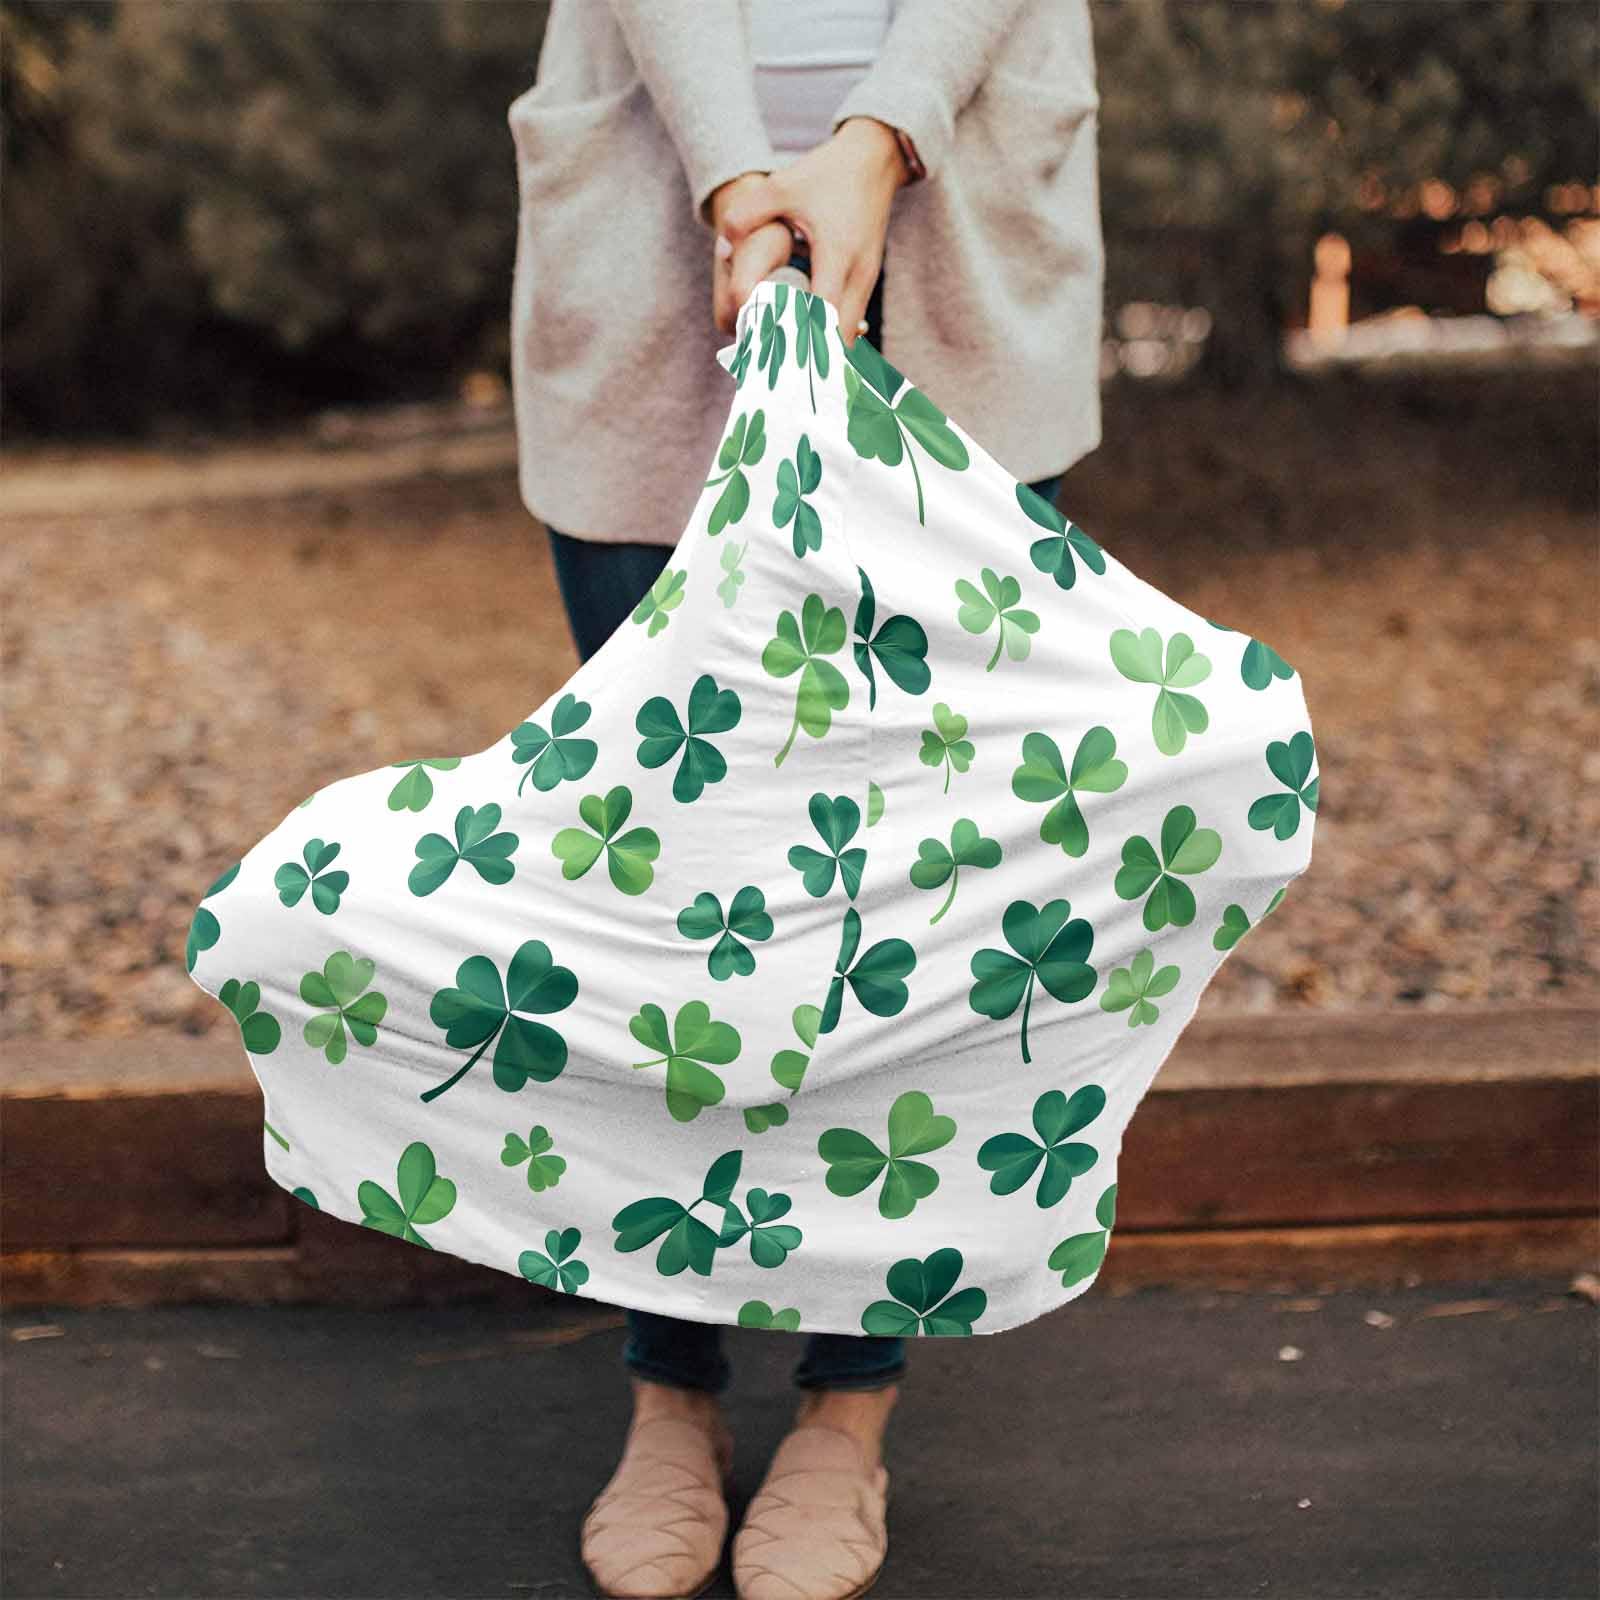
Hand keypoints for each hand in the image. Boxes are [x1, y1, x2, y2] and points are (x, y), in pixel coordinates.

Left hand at [713, 118, 908, 347]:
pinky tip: (805, 348)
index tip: (777, 366)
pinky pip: (850, 323)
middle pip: (840, 340)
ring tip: (787, 370)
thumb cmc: (828, 173)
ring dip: (821, 354)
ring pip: (848, 336)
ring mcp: (867, 281)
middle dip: (811, 362)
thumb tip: (721, 246)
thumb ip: (747, 214)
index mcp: (837, 255)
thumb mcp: (783, 186)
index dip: (801, 344)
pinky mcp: (866, 282)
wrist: (874, 159)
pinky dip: (830, 339)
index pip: (822, 317)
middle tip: (776, 378)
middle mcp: (858, 275)